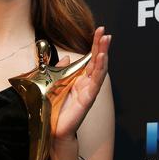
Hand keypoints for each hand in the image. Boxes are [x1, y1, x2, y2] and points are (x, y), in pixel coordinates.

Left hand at [50, 26, 110, 140]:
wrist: (52, 129)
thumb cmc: (55, 109)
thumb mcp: (55, 83)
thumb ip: (61, 70)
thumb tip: (66, 57)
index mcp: (79, 80)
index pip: (90, 58)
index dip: (94, 45)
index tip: (99, 30)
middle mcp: (86, 84)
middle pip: (97, 61)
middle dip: (101, 45)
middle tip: (105, 31)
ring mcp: (89, 90)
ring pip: (100, 69)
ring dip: (103, 53)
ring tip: (106, 40)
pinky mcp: (88, 98)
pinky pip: (96, 81)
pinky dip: (100, 68)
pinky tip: (102, 58)